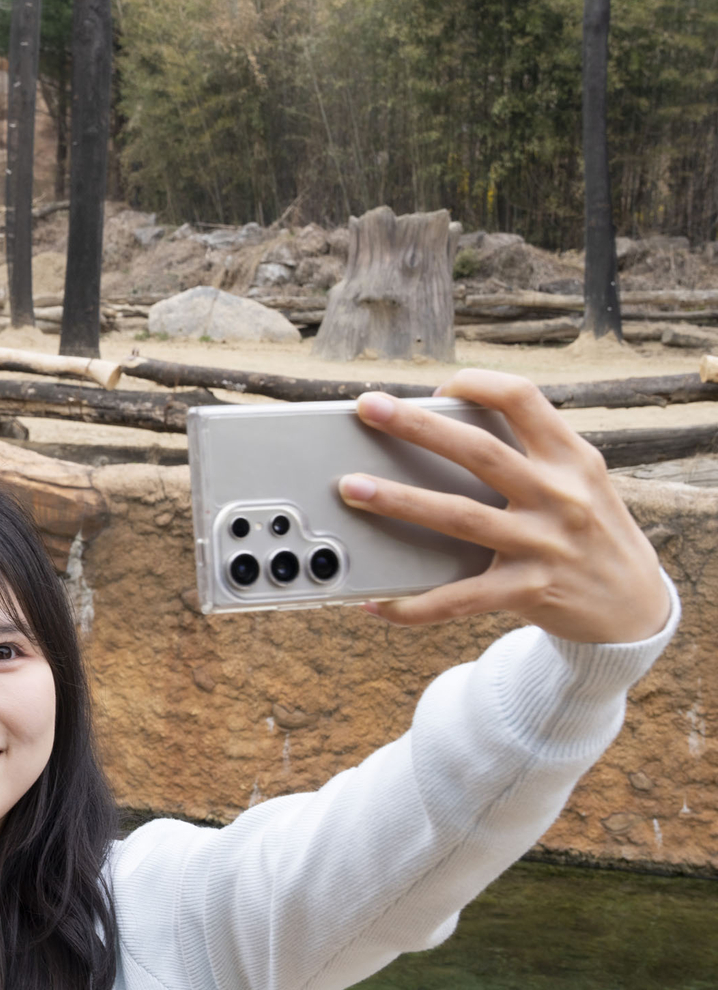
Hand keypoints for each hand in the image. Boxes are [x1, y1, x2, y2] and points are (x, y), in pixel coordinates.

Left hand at [338, 369, 668, 642]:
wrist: (635, 607)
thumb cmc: (590, 532)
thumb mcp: (580, 482)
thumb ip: (530, 456)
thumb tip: (447, 430)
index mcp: (571, 458)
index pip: (523, 399)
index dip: (476, 383)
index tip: (437, 387)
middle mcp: (559, 495)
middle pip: (477, 450)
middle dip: (417, 425)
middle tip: (368, 407)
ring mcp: (543, 544)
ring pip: (459, 516)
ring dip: (399, 500)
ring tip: (353, 487)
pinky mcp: (528, 591)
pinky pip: (459, 598)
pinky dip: (414, 605)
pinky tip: (377, 603)